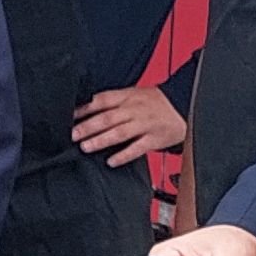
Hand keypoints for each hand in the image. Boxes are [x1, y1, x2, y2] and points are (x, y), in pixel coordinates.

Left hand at [72, 84, 186, 168]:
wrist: (186, 104)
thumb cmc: (157, 102)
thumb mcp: (134, 94)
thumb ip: (114, 102)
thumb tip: (88, 109)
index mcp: (127, 96)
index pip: (102, 100)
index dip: (84, 108)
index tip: (69, 117)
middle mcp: (134, 109)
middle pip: (108, 117)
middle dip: (88, 127)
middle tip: (72, 135)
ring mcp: (144, 124)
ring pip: (120, 132)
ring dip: (101, 140)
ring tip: (86, 147)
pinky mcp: (154, 138)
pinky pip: (137, 148)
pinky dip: (123, 155)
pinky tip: (111, 161)